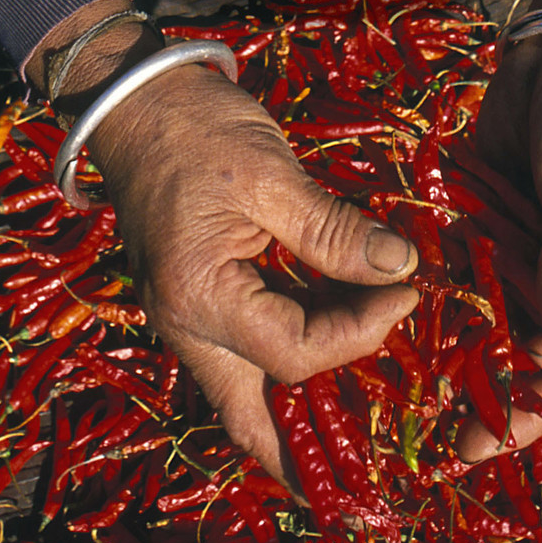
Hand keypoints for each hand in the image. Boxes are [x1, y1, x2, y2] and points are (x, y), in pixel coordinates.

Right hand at [90, 58, 419, 481]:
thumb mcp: (269, 173)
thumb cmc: (196, 128)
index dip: (361, 332)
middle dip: (314, 446)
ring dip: (310, 396)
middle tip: (383, 442)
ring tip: (377, 391)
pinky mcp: (201, 299)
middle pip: (254, 419)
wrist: (134, 96)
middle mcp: (186, 328)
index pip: (295, 353)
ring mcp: (189, 318)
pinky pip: (248, 351)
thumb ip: (333, 231)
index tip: (407, 292)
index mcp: (198, 299)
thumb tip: (401, 268)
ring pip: (250, 393)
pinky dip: (295, 357)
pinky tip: (341, 337)